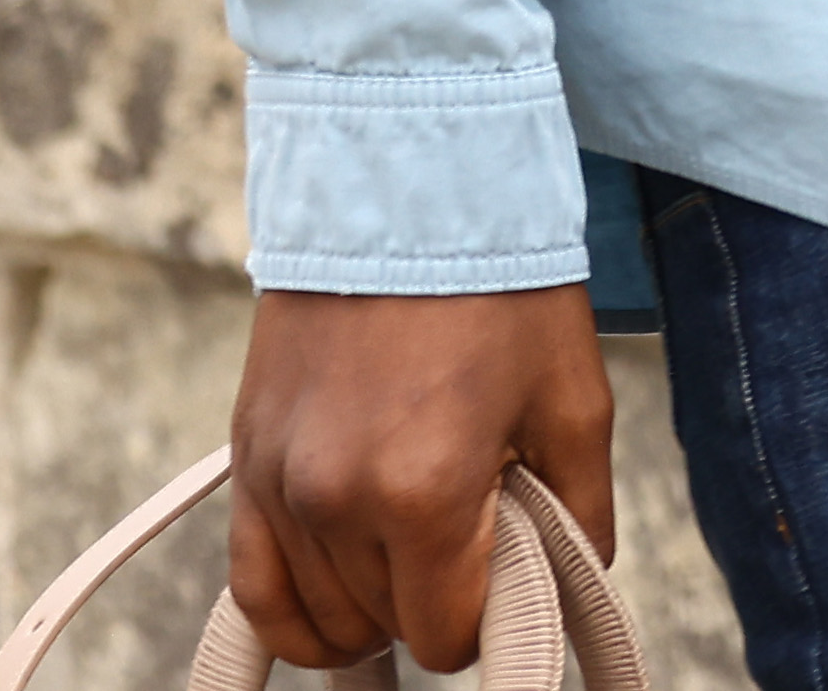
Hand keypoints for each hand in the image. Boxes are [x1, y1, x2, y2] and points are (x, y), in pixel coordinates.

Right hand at [228, 282, 611, 675]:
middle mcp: (336, 502)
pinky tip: (332, 619)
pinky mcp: (247, 459)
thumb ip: (580, 514)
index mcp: (423, 494)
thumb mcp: (573, 400)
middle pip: (385, 625)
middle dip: (435, 600)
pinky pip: (251, 586)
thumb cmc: (501, 290)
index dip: (486, 618)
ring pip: (321, 614)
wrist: (405, 192)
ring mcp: (280, 483)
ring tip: (415, 559)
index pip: (444, 634)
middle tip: (472, 535)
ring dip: (371, 605)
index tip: (508, 571)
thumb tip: (574, 586)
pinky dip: (290, 618)